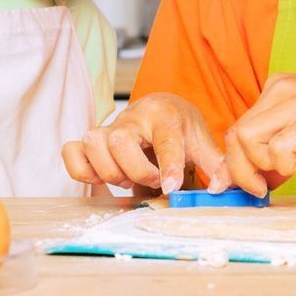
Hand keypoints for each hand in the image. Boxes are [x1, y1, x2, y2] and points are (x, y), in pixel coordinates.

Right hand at [62, 93, 228, 193]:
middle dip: (136, 170)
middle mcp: (132, 117)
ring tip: (130, 177)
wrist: (162, 108)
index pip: (165, 140)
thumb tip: (223, 187)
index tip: (171, 188)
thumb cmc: (181, 128)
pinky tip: (103, 177)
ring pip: (93, 144)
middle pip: (119, 141)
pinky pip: (72, 152)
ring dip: (111, 171)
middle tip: (152, 179)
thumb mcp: (201, 142)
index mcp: (165, 115)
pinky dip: (83, 170)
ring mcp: (108, 127)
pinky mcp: (91, 139)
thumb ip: (215, 164)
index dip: (168, 166)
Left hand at [224, 73, 295, 196]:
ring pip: (247, 139)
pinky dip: (287, 165)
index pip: (238, 128)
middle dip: (242, 170)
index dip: (235, 162)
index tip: (249, 185)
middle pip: (235, 135)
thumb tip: (257, 180)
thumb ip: (283, 148)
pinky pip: (277, 149)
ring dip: (264, 165)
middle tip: (262, 188)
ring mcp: (295, 102)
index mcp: (277, 89)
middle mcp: (280, 90)